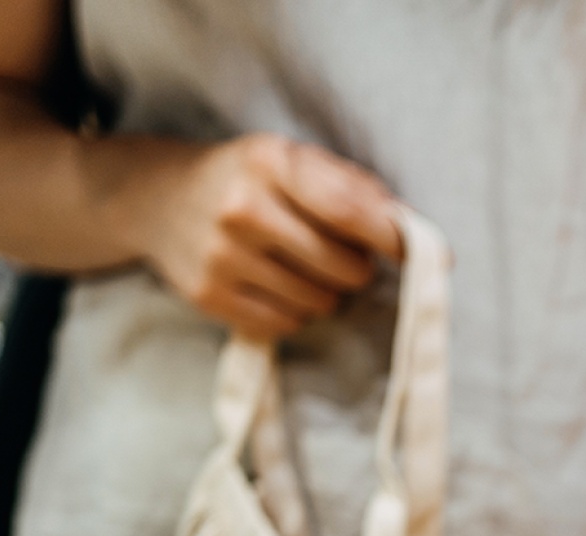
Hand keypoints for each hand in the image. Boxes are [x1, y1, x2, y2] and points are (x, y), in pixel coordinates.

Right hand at [135, 132, 403, 338]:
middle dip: (355, 270)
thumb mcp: (291, 163)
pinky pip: (285, 324)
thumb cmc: (246, 181)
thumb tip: (410, 230)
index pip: (349, 209)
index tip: (428, 257)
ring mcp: (223, 257)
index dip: (393, 239)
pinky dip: (293, 312)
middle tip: (341, 259)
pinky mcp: (210, 297)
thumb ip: (351, 189)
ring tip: (299, 269)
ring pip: (318, 302)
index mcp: (271, 162)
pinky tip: (275, 287)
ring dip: (325, 294)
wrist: (157, 201)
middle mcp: (244, 208)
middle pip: (342, 268)